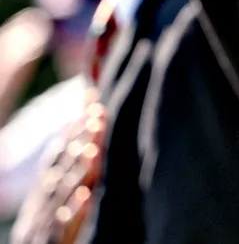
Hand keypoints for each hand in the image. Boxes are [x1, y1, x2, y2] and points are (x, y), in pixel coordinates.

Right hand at [12, 94, 106, 243]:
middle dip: (78, 144)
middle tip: (98, 119)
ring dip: (76, 172)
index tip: (92, 109)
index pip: (54, 159)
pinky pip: (60, 228)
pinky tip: (87, 196)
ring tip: (93, 151)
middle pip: (58, 171)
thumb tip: (90, 148)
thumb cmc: (47, 237)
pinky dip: (73, 211)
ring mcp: (41, 225)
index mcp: (39, 197)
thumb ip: (68, 182)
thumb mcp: (54, 208)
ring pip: (58, 196)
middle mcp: (38, 207)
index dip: (72, 134)